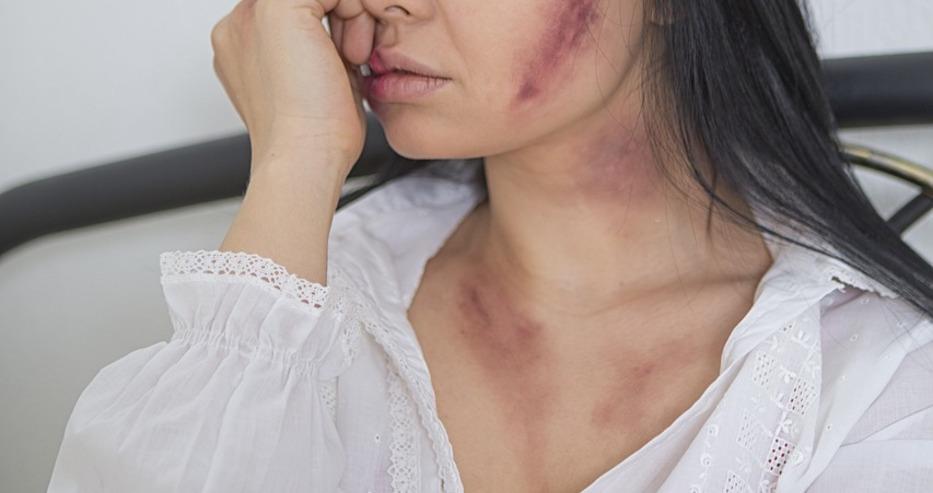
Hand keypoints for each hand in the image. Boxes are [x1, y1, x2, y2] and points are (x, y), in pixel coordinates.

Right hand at [210, 0, 375, 175]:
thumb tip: (348, 35)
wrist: (305, 154)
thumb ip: (325, 46)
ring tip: (354, 57)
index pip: (300, 13)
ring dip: (349, 14)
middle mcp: (239, 27)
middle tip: (355, 56)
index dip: (332, 25)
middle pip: (306, 0)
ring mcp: (251, 14)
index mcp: (244, 47)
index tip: (351, 57)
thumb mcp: (322, 78)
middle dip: (340, 15)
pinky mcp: (277, 6)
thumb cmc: (317, 134)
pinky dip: (354, 9)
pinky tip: (353, 50)